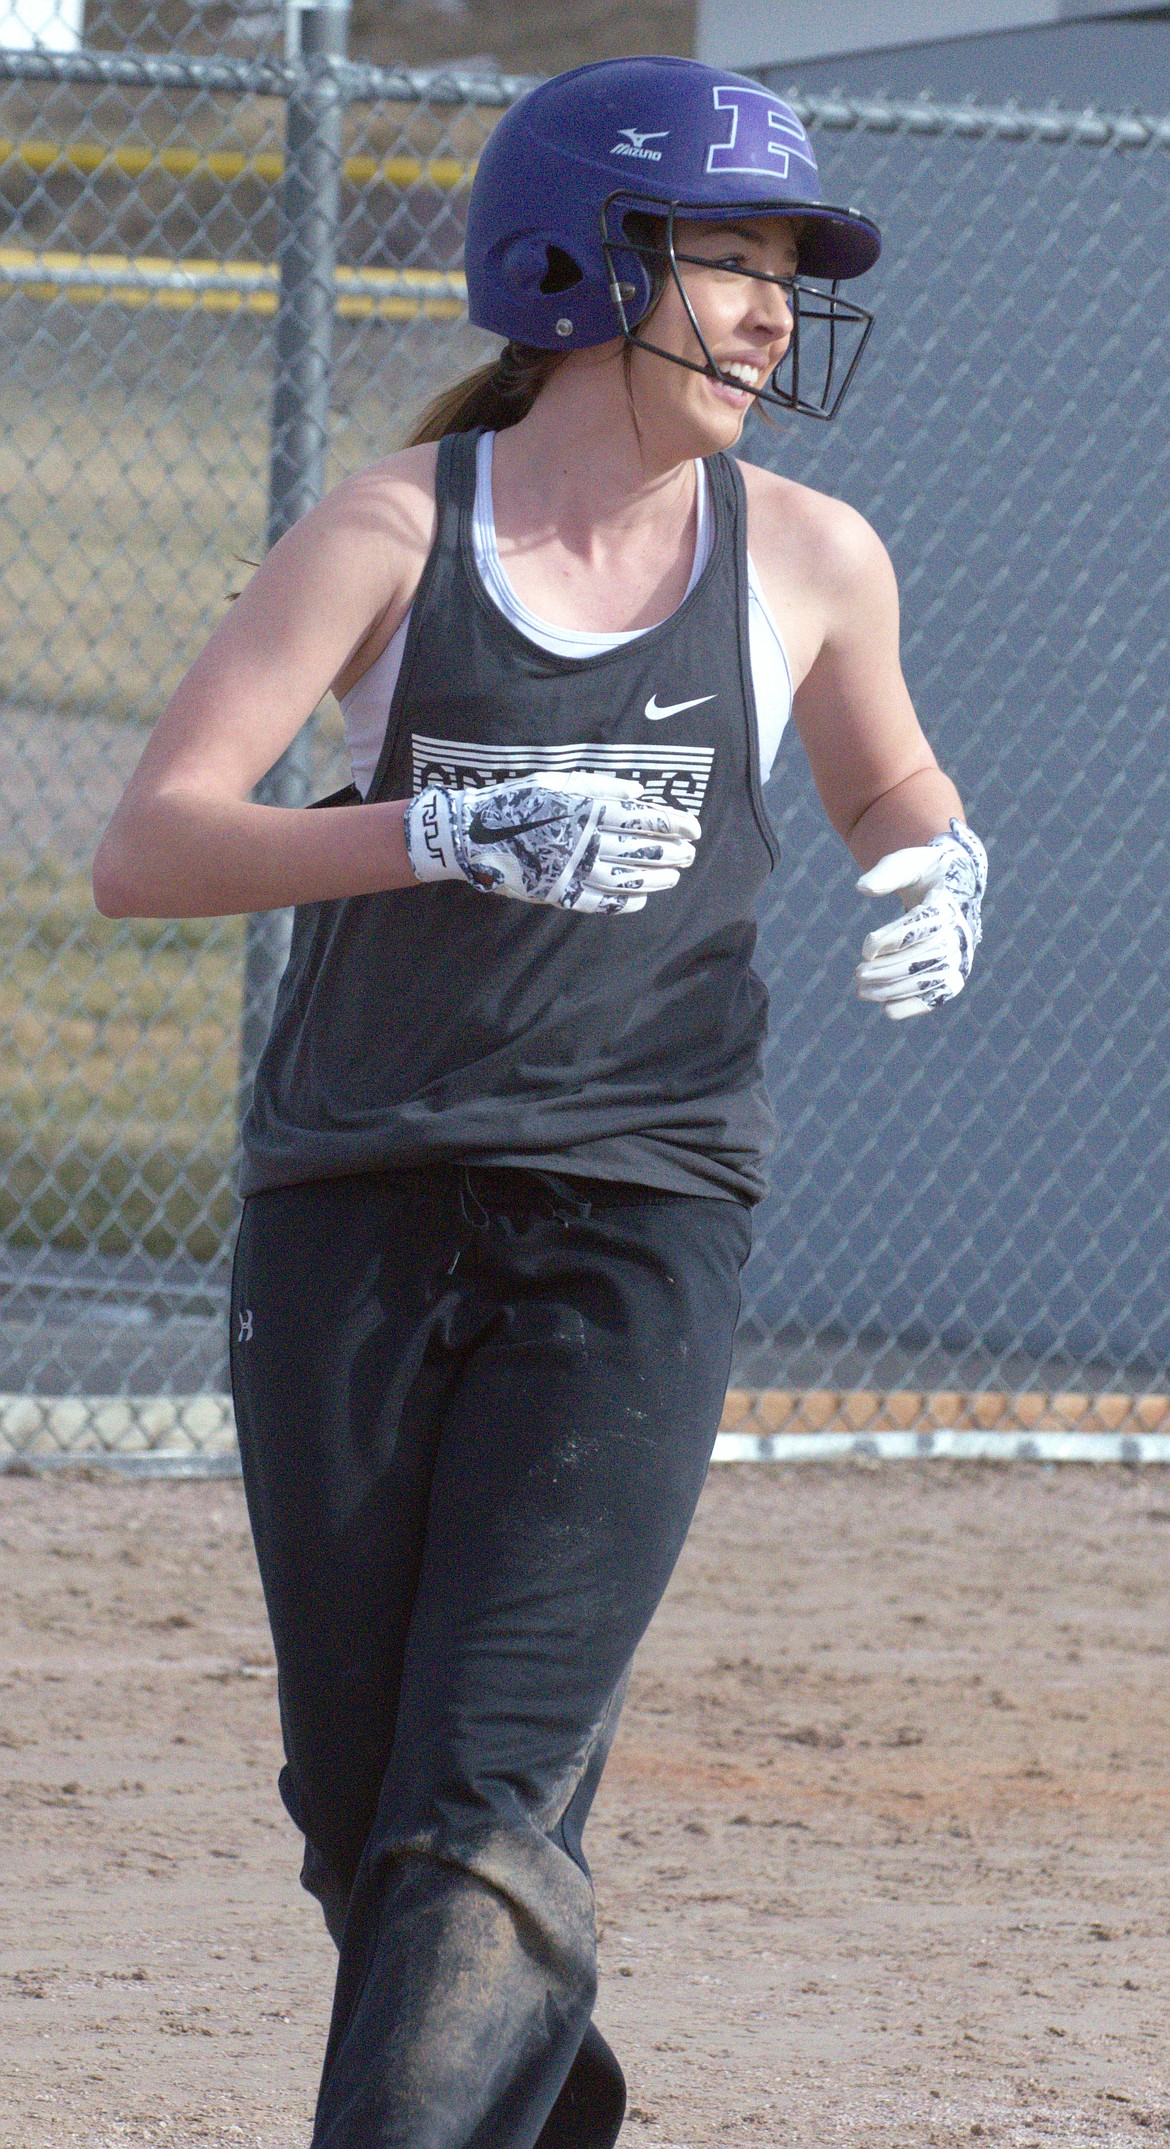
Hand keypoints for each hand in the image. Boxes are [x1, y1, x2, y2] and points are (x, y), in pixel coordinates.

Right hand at [403, 771, 700, 915]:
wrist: (471, 832)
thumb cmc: (516, 801)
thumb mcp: (556, 781)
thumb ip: (600, 785)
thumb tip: (639, 792)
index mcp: (585, 808)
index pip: (642, 817)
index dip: (673, 822)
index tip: (693, 826)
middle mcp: (583, 840)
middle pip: (639, 849)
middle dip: (671, 852)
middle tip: (690, 853)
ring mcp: (571, 869)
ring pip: (625, 878)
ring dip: (654, 878)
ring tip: (674, 876)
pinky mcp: (557, 892)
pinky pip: (599, 902)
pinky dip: (623, 902)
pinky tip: (641, 900)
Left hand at [854, 818, 986, 1019]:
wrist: (949, 887)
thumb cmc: (922, 874)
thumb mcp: (905, 864)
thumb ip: (887, 873)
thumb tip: (863, 888)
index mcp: (948, 903)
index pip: (924, 924)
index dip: (894, 938)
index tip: (866, 947)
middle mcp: (959, 933)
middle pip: (928, 956)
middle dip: (891, 969)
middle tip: (858, 973)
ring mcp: (959, 957)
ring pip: (932, 979)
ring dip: (896, 989)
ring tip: (863, 991)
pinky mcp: (953, 976)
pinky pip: (938, 996)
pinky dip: (914, 1005)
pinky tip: (887, 1008)